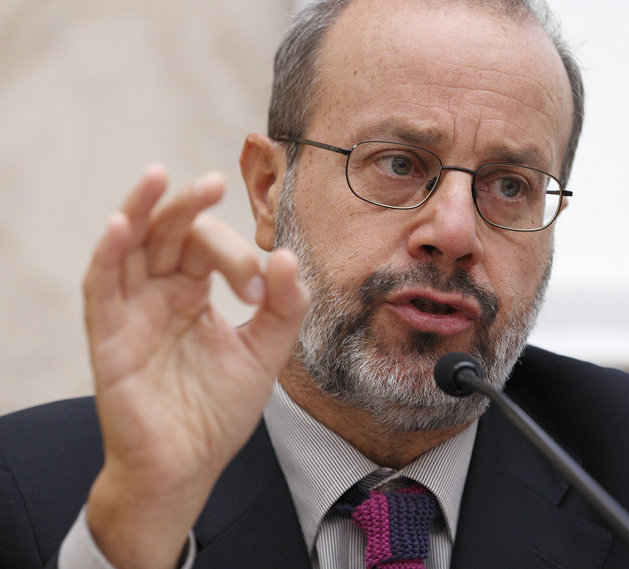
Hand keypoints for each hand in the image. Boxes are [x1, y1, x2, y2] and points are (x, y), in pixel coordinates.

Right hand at [82, 164, 307, 568]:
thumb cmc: (219, 411)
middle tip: (212, 182)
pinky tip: (120, 225)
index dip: (234, 255)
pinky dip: (108, 255)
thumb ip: (283, 307)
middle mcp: (158, 295)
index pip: (205, 248)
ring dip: (139, 209)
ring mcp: (130, 314)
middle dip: (187, 207)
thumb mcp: (264, 352)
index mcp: (192, 295)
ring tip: (157, 175)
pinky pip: (101, 289)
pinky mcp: (108, 339)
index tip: (261, 288)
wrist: (188, 466)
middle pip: (165, 235)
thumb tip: (287, 255)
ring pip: (127, 248)